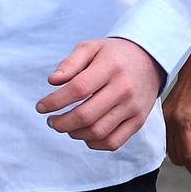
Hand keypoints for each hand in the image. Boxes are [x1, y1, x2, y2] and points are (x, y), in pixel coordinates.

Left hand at [36, 37, 163, 150]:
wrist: (149, 61)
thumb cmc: (113, 54)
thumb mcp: (91, 47)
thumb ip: (71, 62)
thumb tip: (52, 81)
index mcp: (110, 67)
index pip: (78, 89)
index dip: (55, 101)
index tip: (40, 107)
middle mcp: (123, 89)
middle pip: (86, 115)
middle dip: (62, 123)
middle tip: (51, 121)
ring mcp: (133, 108)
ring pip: (98, 132)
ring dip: (75, 134)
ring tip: (65, 126)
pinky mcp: (138, 122)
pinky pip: (113, 143)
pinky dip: (94, 144)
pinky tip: (83, 134)